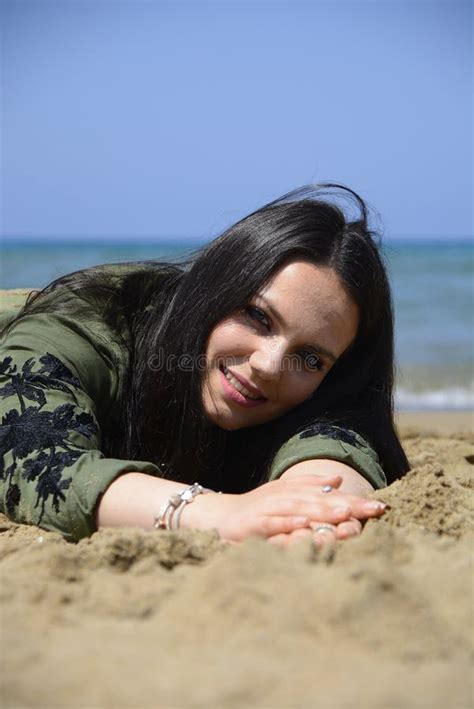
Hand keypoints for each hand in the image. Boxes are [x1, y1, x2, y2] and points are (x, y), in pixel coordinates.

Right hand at [183, 472, 385, 542]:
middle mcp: (285, 497)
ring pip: (299, 508)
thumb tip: (338, 480)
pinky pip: (271, 523)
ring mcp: (268, 509)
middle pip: (320, 500)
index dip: (354, 500)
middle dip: (347, 505)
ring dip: (321, 510)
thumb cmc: (256, 508)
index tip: (381, 506)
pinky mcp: (252, 523)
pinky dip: (286, 522)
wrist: (217, 515)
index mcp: (295, 493)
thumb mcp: (284, 494)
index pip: (329, 496)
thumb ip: (310, 486)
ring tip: (345, 513)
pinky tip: (302, 524)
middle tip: (373, 509)